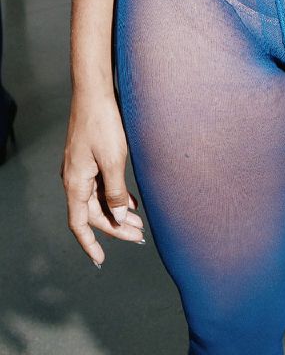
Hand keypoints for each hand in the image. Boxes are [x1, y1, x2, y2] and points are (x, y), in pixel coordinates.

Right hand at [61, 89, 144, 267]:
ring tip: (139, 224)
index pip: (79, 223)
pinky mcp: (89, 161)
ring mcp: (81, 170)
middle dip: (116, 228)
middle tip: (139, 236)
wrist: (94, 94)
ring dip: (118, 214)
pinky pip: (101, 187)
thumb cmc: (103, 124)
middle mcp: (74, 179)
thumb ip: (115, 193)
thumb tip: (117, 218)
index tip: (100, 260)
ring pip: (99, 201)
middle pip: (94, 214)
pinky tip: (132, 204)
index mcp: (75, 183)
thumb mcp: (114, 162)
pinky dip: (116, 198)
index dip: (89, 244)